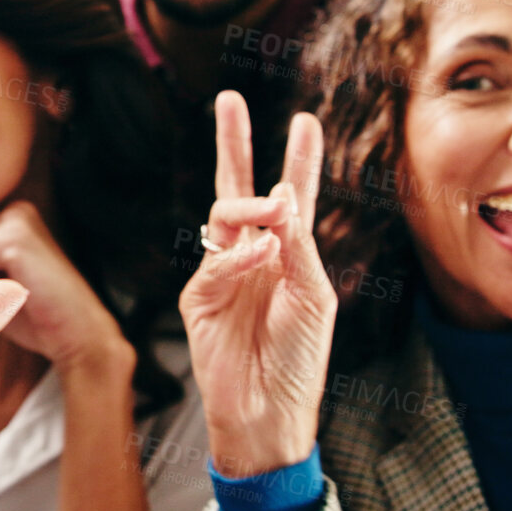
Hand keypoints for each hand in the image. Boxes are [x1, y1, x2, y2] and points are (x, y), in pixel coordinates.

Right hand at [179, 92, 337, 478]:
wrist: (270, 412)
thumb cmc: (301, 360)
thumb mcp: (313, 295)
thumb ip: (297, 245)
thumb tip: (279, 197)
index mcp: (287, 255)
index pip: (290, 196)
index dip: (297, 159)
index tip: (305, 121)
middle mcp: (253, 257)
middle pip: (236, 189)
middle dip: (231, 143)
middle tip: (228, 98)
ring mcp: (222, 274)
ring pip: (223, 217)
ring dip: (249, 206)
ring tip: (274, 208)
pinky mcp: (197, 298)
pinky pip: (215, 261)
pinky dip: (241, 255)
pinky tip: (262, 255)